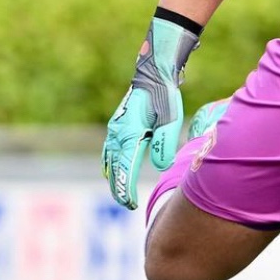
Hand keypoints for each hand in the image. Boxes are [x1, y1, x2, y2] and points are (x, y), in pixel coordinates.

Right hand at [102, 13, 200, 208]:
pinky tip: (116, 173)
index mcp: (129, 134)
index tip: (130, 203)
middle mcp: (117, 134)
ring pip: (109, 161)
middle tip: (128, 204)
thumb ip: (164, 144)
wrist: (153, 75)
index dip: (126, 188)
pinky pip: (109, 152)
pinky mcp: (116, 127)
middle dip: (119, 188)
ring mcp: (114, 130)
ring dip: (114, 178)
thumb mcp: (171, 120)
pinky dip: (111, 166)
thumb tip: (160, 166)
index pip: (125, 168)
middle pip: (113, 169)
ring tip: (122, 195)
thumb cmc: (165, 97)